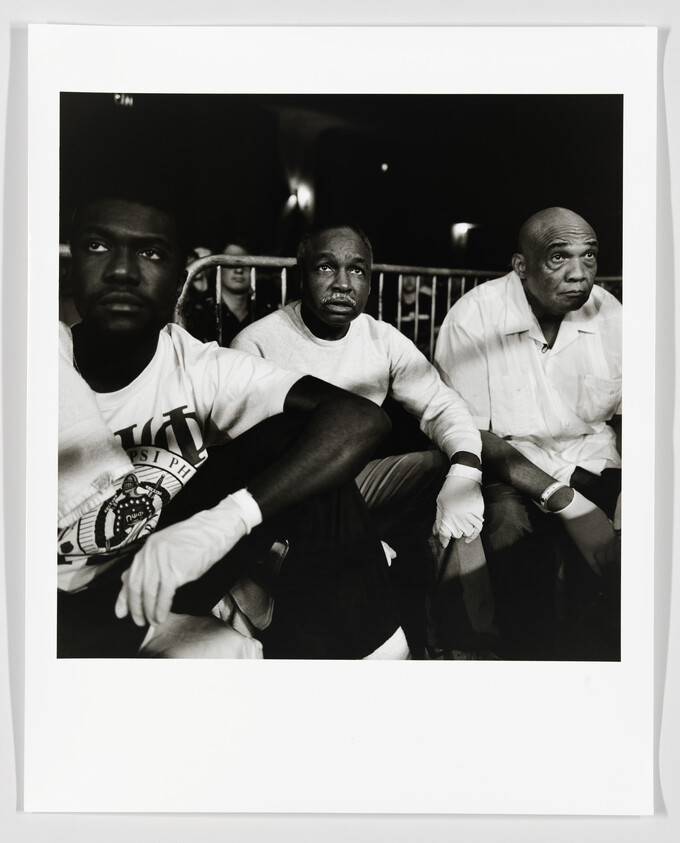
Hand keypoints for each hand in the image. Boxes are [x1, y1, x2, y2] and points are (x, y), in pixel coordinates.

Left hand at [115, 489, 261, 626]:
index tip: (120, 613)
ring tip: (153, 621)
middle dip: (135, 608)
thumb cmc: (195, 538)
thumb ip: (149, 561)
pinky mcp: (176, 570)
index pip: (129, 577)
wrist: (215, 528)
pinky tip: (161, 616)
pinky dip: (161, 609)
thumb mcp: (166, 546)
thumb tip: (129, 578)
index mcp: (147, 548)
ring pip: (148, 593)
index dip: (123, 598)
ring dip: (149, 611)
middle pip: (136, 587)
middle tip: (139, 621)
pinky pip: (164, 595)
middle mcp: (151, 554)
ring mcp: (163, 561)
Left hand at [433, 465, 483, 546]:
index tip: (443, 544)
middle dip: (452, 532)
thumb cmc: (449, 489)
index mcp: (448, 517)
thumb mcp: (439, 503)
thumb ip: (438, 519)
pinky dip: (473, 535)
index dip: (443, 540)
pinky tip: (468, 539)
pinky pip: (477, 530)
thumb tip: (435, 532)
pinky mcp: (478, 515)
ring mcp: (470, 518)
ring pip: (465, 533)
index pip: (445, 535)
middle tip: (450, 526)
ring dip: (461, 532)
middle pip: (455, 534)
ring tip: (458, 526)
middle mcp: (459, 520)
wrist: (465, 478)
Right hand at [553, 489, 616, 576]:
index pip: (619, 550)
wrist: (575, 509)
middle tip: (614, 569)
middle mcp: (607, 543)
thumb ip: (608, 528)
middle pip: (613, 558)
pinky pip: (593, 564)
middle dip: (613, 563)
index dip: (618, 556)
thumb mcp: (603, 518)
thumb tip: (610, 532)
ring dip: (606, 568)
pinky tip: (600, 574)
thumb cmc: (588, 510)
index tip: (619, 561)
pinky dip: (597, 570)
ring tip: (607, 573)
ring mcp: (597, 547)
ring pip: (604, 563)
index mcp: (612, 534)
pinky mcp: (586, 550)